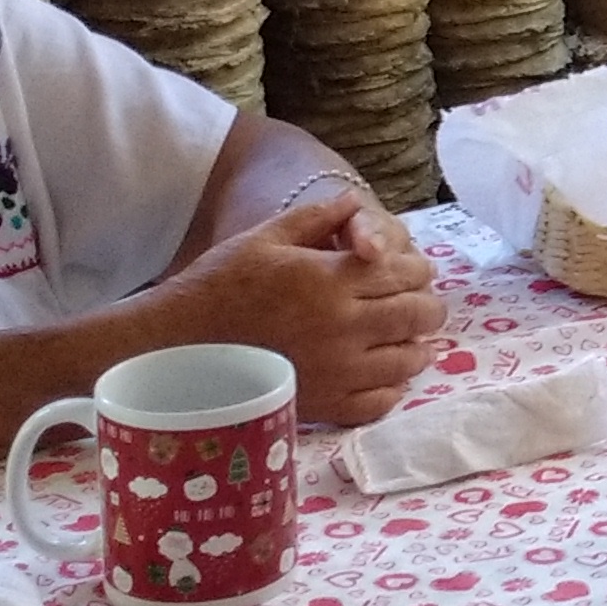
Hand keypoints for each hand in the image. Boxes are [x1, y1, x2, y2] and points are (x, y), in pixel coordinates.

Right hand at [153, 193, 443, 424]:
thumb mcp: (266, 237)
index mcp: (331, 279)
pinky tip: (384, 374)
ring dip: (417, 345)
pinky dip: (393, 387)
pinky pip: (381, 401)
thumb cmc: (221, 284)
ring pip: (408, 359)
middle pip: (417, 314)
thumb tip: (356, 201)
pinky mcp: (325, 404)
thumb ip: (318, 218)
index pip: (404, 271)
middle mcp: (342, 324)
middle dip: (426, 305)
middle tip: (421, 304)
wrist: (180, 342)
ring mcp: (337, 369)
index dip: (416, 269)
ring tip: (410, 339)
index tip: (411, 271)